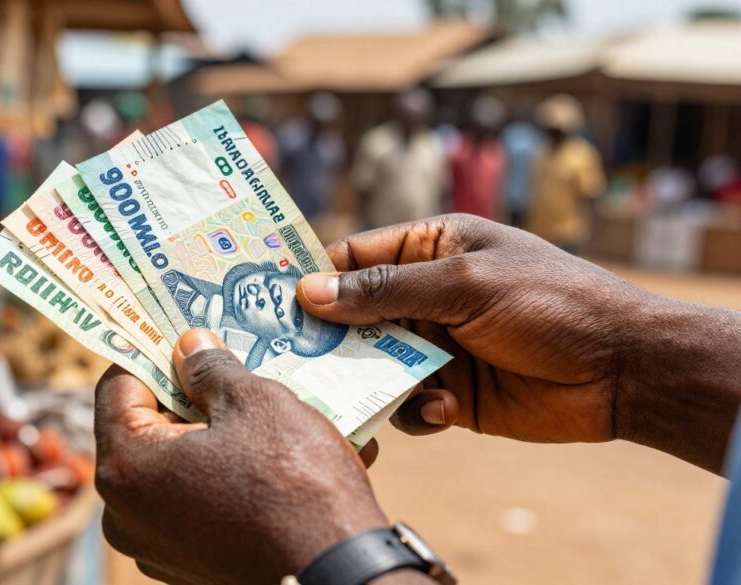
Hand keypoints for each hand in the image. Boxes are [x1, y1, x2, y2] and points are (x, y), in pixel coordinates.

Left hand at [95, 329, 424, 584]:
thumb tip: (189, 347)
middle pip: (148, 429)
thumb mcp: (254, 403)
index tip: (182, 333)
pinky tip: (280, 456)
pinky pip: (202, 503)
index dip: (152, 351)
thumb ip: (210, 368)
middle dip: (191, 395)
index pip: (117, 385)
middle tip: (231, 365)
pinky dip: (231, 476)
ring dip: (218, 435)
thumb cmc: (294, 482)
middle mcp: (126, 515)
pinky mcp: (192, 567)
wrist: (340, 571)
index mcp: (126, 467)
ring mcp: (158, 547)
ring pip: (180, 466)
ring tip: (268, 408)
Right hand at [296, 215, 655, 444]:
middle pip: (353, 315)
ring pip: (372, 364)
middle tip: (294, 358)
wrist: (622, 370)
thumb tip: (310, 292)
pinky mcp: (449, 394)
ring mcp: (436, 346)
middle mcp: (426, 296)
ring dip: (371, 379)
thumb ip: (386, 289)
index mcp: (431, 249)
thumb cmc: (550, 302)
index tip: (267, 300)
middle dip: (329, 337)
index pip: (354, 257)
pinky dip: (415, 410)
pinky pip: (406, 404)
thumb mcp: (465, 285)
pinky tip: (444, 408)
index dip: (314, 276)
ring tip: (380, 389)